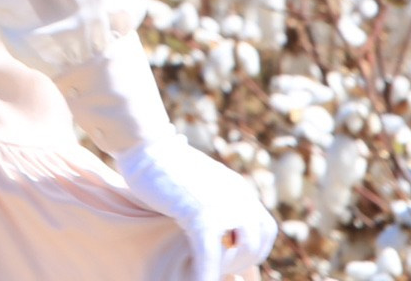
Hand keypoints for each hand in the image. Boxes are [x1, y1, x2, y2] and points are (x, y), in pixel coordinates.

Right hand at [110, 135, 277, 280]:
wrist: (145, 143)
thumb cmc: (161, 165)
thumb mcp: (199, 183)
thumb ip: (212, 201)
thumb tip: (215, 224)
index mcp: (239, 189)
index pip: (264, 228)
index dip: (252, 250)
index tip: (234, 261)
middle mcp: (240, 196)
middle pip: (257, 242)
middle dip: (241, 262)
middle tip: (217, 269)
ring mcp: (224, 204)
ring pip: (242, 251)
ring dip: (226, 267)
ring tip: (207, 273)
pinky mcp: (200, 214)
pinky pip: (211, 254)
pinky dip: (206, 272)